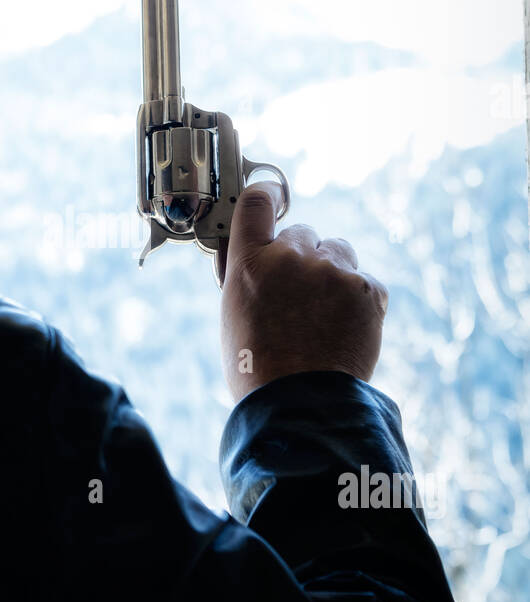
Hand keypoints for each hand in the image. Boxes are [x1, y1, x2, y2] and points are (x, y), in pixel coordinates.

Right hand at [218, 182, 388, 400]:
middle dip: (302, 257)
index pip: (256, 202)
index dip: (267, 195)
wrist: (302, 406)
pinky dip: (358, 298)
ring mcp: (333, 271)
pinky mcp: (368, 288)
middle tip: (297, 297)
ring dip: (332, 273)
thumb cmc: (258, 367)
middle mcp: (292, 257)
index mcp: (249, 262)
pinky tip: (344, 327)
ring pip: (338, 252)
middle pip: (303, 234)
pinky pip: (364, 279)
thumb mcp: (235, 314)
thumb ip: (250, 275)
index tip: (274, 197)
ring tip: (323, 315)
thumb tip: (264, 255)